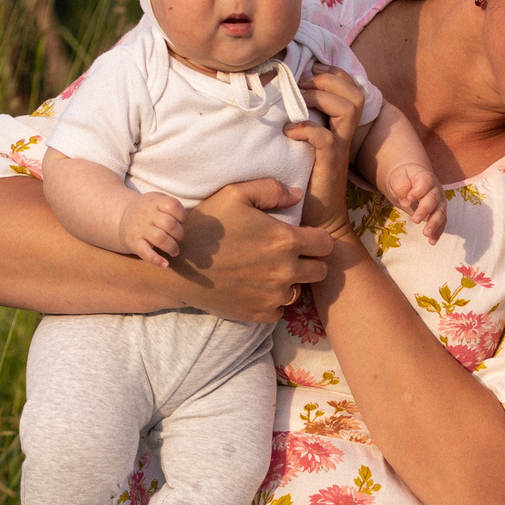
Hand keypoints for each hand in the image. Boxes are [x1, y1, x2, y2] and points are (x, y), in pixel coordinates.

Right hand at [118, 191, 187, 267]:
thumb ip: (175, 208)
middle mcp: (146, 214)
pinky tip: (165, 264)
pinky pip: (144, 252)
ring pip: (160, 238)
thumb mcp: (158, 201)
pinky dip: (156, 260)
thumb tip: (207, 221)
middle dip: (179, 234)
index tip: (181, 221)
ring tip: (175, 251)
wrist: (121, 218)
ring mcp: (139, 229)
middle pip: (169, 224)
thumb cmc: (149, 212)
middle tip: (178, 238)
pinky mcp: (134, 242)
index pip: (173, 205)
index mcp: (154, 201)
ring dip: (172, 247)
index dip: (182, 215)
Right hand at [172, 179, 333, 320]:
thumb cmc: (207, 225)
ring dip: (290, 282)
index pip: (326, 244)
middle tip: (288, 255)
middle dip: (310, 261)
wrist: (179, 265)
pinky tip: (254, 287)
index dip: (317, 240)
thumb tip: (298, 195)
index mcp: (285, 241)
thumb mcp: (235, 194)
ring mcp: (273, 296)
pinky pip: (280, 310)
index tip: (303, 238)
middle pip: (321, 271)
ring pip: (300, 291)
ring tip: (267, 271)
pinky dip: (271, 301)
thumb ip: (271, 190)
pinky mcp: (260, 314)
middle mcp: (285, 271)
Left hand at [288, 67, 365, 242]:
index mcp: (339, 127)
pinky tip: (289, 131)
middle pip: (355, 94)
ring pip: (348, 109)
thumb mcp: (305, 146)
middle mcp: (344, 135)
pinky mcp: (330, 164)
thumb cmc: (306, 182)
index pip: (350, 88)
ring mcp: (339, 149)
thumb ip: (301, 122)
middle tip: (301, 84)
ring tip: (297, 103)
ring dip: (320, 98)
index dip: (333, 73)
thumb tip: (276, 96)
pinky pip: (325, 138)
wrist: (318, 220)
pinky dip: (306, 128)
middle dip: (328, 80)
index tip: (308, 71)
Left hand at [382, 161, 447, 241]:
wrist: (410, 180)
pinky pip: (441, 223)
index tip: (409, 198)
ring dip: (434, 224)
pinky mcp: (439, 212)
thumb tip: (406, 201)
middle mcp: (436, 189)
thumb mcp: (397, 179)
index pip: (425, 183)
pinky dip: (438, 232)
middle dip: (426, 210)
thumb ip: (401, 188)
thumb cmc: (403, 179)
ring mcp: (439, 201)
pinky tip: (432, 241)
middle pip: (434, 199)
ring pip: (440, 212)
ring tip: (426, 234)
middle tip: (416, 220)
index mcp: (425, 178)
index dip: (418, 191)